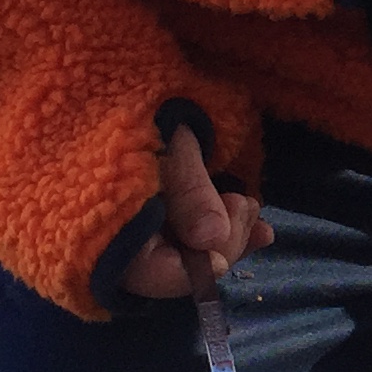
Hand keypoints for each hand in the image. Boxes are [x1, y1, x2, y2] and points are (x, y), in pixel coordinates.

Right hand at [116, 123, 275, 298]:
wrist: (131, 99)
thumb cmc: (145, 115)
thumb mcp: (168, 145)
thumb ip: (187, 192)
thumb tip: (210, 242)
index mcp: (108, 228)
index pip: (148, 273)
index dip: (187, 273)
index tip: (220, 262)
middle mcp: (124, 246)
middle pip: (180, 273)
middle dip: (220, 245)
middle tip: (239, 202)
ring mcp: (149, 242)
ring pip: (197, 262)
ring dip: (232, 238)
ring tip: (247, 203)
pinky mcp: (172, 233)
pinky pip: (205, 249)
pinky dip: (234, 238)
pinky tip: (262, 230)